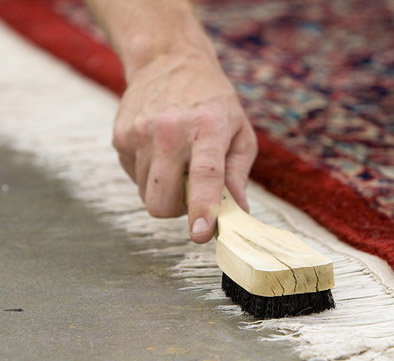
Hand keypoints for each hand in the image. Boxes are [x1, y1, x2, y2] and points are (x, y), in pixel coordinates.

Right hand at [112, 48, 256, 242]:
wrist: (168, 61)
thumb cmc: (214, 102)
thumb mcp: (240, 132)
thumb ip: (239, 175)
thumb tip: (238, 213)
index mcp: (207, 127)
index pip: (204, 175)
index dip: (203, 208)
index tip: (202, 234)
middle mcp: (169, 130)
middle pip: (162, 201)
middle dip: (178, 210)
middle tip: (193, 191)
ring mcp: (139, 133)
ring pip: (147, 195)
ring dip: (166, 191)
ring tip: (178, 163)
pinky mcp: (120, 137)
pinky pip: (136, 179)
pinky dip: (151, 176)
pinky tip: (161, 152)